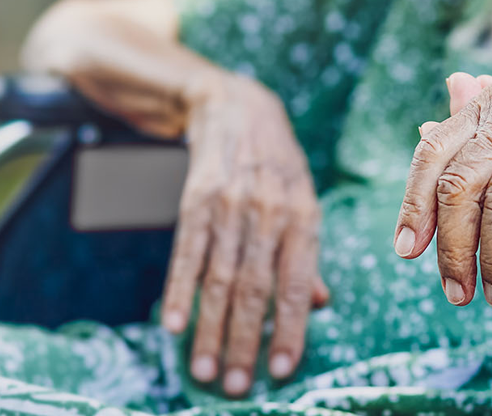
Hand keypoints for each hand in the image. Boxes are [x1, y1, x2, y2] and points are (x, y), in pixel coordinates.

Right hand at [22, 0, 327, 395]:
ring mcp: (232, 204)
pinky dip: (179, 289)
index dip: (289, 330)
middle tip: (232, 385)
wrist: (234, 106)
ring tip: (201, 369)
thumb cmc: (275, 167)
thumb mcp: (303, 203)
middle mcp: (270, 214)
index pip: (297, 285)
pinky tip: (173, 324)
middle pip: (254, 289)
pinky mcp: (196, 196)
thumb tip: (319, 306)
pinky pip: (186, 250)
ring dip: (209, 328)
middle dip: (243, 342)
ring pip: (219, 276)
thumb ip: (307, 257)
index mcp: (304, 220)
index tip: (280, 372)